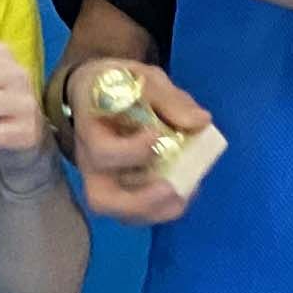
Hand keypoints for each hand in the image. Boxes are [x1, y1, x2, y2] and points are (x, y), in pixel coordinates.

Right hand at [64, 56, 215, 225]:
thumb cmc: (119, 84)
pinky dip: (163, 208)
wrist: (97, 92)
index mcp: (91, 130)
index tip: (157, 135)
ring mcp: (104, 181)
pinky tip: (186, 190)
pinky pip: (136, 212)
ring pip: (120, 212)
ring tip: (185, 195)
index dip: (131, 151)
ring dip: (156, 210)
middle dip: (139, 201)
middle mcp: (91, 163)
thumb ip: (169, 98)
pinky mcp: (119, 189)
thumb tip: (201, 121)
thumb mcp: (143, 79)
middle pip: (102, 198)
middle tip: (171, 189)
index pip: (102, 152)